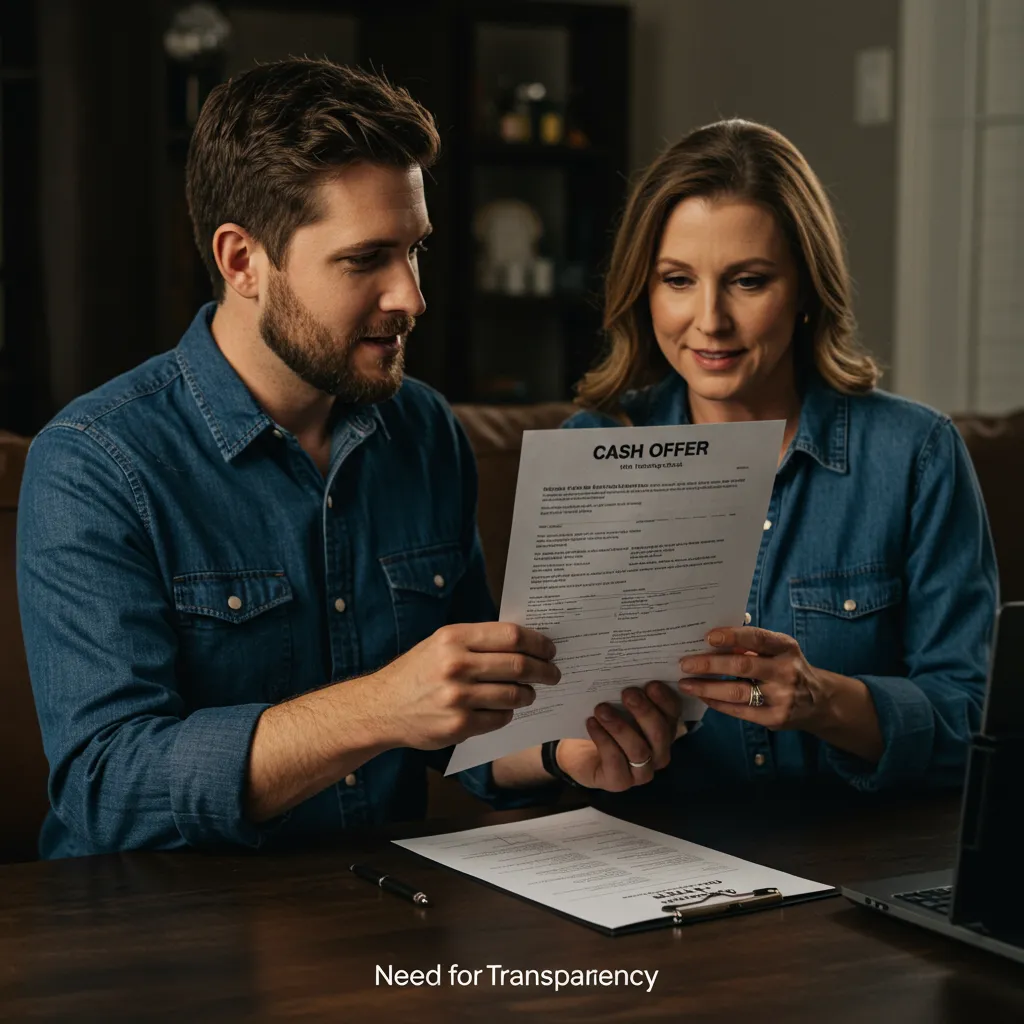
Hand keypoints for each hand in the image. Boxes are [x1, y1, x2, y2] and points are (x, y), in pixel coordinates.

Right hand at [372, 622, 559, 749]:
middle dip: (544, 670)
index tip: (550, 649)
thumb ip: (477, 640)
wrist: (381, 708)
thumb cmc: (417, 672)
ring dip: (528, 694)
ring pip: (514, 695)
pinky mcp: (459, 725)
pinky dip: (508, 713)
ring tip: (529, 693)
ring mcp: (457, 697)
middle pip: (519, 665)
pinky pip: (500, 718)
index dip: (538, 643)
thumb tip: (525, 641)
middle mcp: (456, 665)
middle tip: (553, 674)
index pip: (512, 636)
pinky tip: (505, 709)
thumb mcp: (441, 643)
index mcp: (454, 638)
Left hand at [555, 682, 681, 791]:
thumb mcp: (617, 704)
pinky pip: (615, 761)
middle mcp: (658, 752)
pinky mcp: (619, 782)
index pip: (673, 714)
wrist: (577, 750)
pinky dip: (603, 740)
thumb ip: (629, 693)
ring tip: (601, 709)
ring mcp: (641, 771)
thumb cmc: (604, 723)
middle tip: (627, 693)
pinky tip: (591, 724)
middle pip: (660, 733)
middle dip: (644, 712)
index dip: (665, 699)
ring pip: (639, 750)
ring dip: (620, 727)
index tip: (650, 683)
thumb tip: (630, 670)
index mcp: (664, 730)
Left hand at [677, 626, 826, 730]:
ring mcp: (782, 697)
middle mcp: (786, 671)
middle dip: (709, 664)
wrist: (819, 702)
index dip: (732, 636)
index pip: (757, 638)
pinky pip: (739, 711)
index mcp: (786, 648)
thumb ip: (752, 644)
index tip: (708, 636)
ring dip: (706, 687)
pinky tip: (702, 697)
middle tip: (685, 663)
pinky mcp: (775, 718)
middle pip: (742, 666)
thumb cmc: (788, 668)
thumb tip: (712, 637)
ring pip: (736, 692)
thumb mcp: (778, 650)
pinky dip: (717, 704)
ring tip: (686, 683)